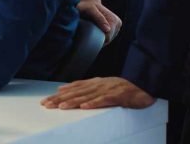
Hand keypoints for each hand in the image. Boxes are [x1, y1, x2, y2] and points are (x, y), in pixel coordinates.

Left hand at [41, 77, 155, 109]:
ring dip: (73, 101)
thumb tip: (64, 88)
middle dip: (60, 99)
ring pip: (87, 96)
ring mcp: (107, 90)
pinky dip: (94, 103)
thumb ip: (83, 87)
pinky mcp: (118, 96)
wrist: (143, 85)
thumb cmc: (121, 88)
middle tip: (47, 104)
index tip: (46, 100)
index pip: (72, 89)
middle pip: (76, 93)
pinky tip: (85, 107)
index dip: (58, 95)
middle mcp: (97, 85)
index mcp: (93, 83)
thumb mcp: (100, 85)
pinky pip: (104, 100)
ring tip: (61, 106)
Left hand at [77, 0, 121, 43]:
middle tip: (87, 35)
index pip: (107, 37)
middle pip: (108, 39)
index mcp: (114, 20)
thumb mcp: (90, 10)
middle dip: (98, 40)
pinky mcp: (114, 28)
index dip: (97, 40)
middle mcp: (117, 23)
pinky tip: (95, 33)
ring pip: (108, 39)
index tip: (87, 37)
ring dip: (100, 39)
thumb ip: (98, 18)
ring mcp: (117, 26)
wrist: (89, 2)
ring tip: (91, 33)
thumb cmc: (87, 6)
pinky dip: (101, 37)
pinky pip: (108, 37)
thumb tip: (108, 30)